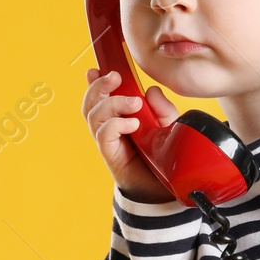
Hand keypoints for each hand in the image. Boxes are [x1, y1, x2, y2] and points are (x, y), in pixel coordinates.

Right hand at [83, 67, 180, 204]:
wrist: (165, 189)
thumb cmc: (164, 157)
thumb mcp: (169, 126)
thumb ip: (161, 108)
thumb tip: (151, 90)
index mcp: (120, 116)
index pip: (100, 96)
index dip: (95, 81)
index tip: (97, 69)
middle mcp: (110, 127)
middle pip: (91, 102)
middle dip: (99, 86)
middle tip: (115, 77)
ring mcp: (109, 141)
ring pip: (93, 115)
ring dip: (111, 103)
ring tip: (134, 103)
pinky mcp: (111, 155)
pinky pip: (103, 135)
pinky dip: (116, 124)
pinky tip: (132, 123)